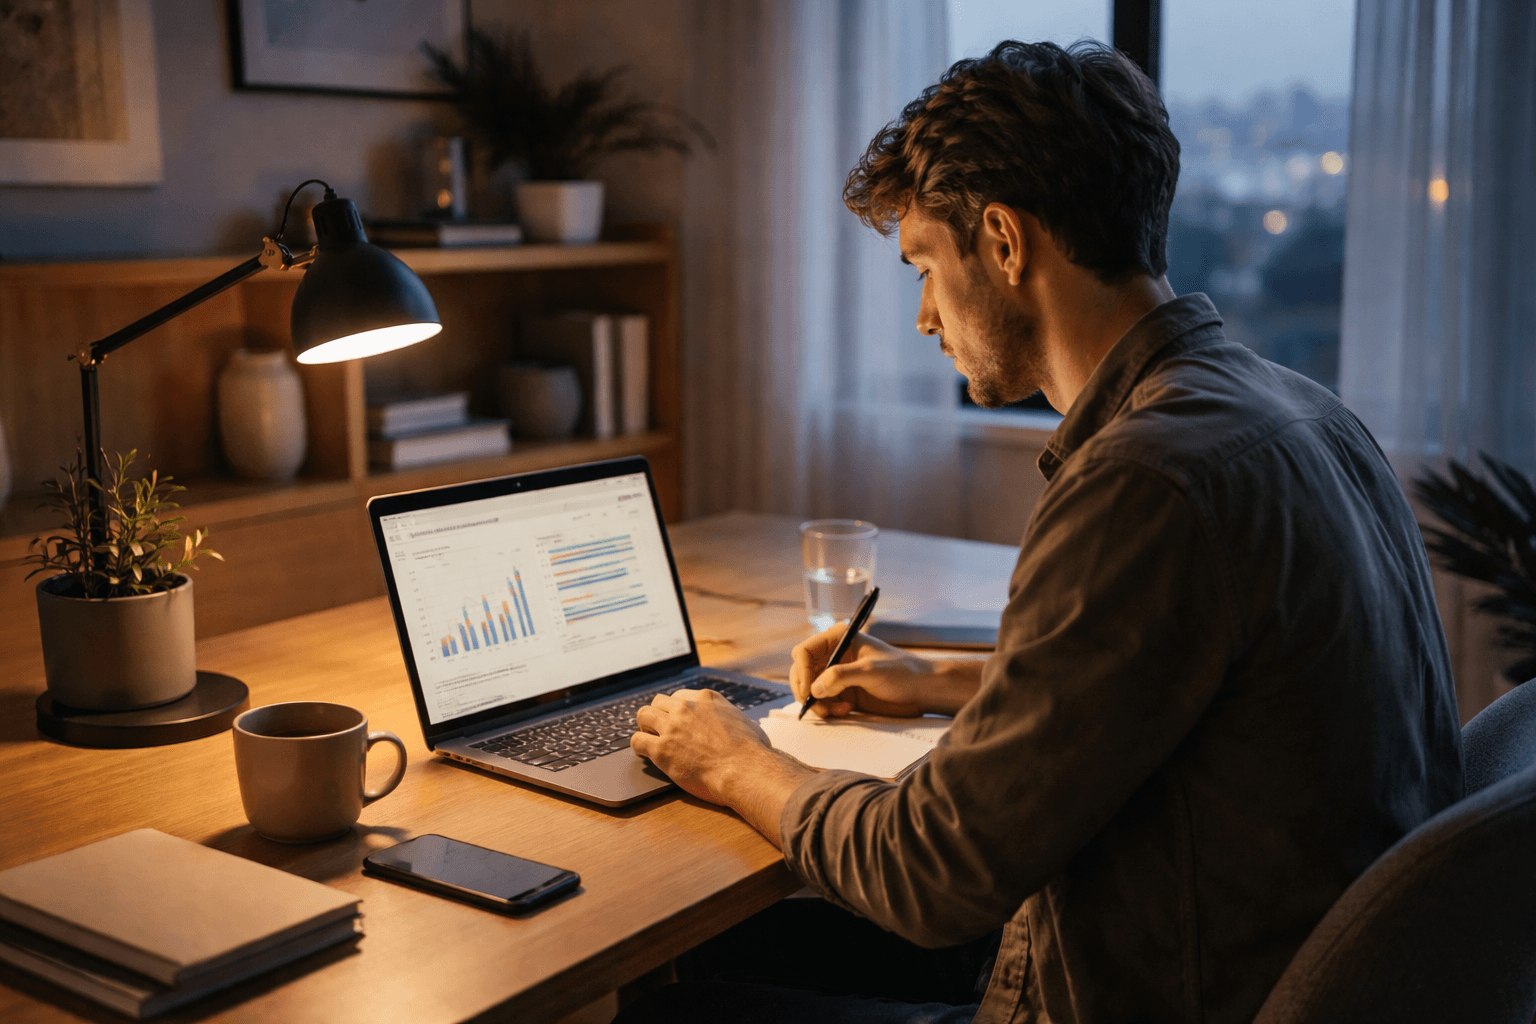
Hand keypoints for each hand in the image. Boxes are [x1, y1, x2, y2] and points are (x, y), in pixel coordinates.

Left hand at [631, 688, 779, 804]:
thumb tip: (742, 726)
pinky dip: (638, 747)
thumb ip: (734, 720)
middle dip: (658, 714)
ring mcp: (672, 728)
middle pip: (658, 702)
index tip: (675, 719)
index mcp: (706, 699)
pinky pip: (637, 741)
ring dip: (644, 726)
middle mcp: (685, 709)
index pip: (679, 696)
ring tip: (648, 737)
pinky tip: (643, 753)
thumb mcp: (747, 723)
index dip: (675, 709)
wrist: (744, 770)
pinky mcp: (661, 750)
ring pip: (643, 715)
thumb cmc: (752, 752)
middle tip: (659, 728)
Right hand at [790, 624, 941, 718]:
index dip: (802, 672)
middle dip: (807, 691)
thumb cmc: (902, 672)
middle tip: (817, 706)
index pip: (804, 652)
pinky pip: (823, 703)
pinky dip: (828, 710)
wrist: (923, 691)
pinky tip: (846, 711)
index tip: (809, 691)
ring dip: (818, 703)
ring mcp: (838, 676)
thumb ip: (841, 677)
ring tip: (837, 710)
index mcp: (838, 640)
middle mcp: (834, 656)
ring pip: (811, 691)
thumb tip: (815, 689)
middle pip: (803, 672)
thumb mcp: (871, 671)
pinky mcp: (844, 694)